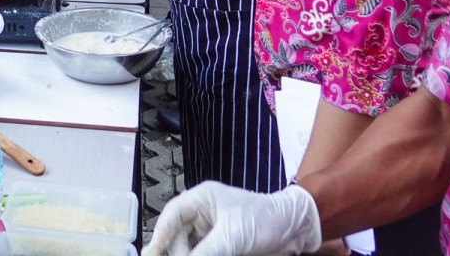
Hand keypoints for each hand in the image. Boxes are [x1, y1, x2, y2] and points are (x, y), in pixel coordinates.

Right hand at [144, 182, 320, 255]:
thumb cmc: (267, 220)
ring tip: (203, 255)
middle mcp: (202, 214)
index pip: (171, 215)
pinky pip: (202, 253)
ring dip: (190, 254)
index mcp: (201, 199)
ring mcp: (211, 231)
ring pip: (188, 248)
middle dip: (179, 252)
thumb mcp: (233, 236)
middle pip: (176, 236)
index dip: (160, 235)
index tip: (152, 254)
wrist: (296, 231)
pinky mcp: (220, 246)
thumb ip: (206, 252)